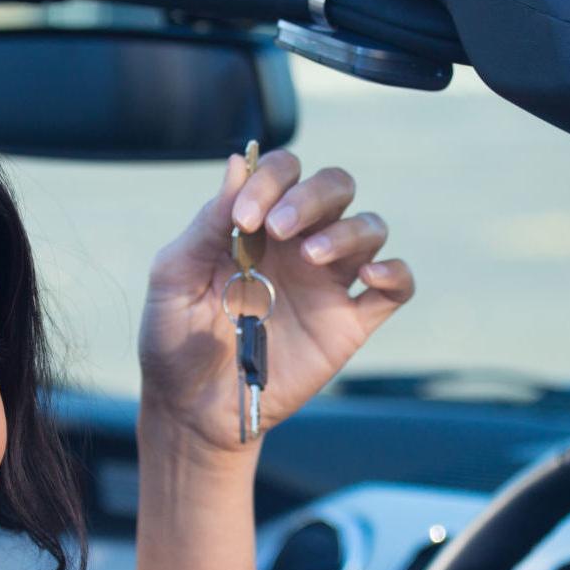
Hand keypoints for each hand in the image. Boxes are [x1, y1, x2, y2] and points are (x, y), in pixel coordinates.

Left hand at [138, 149, 413, 452]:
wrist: (189, 407)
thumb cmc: (174, 338)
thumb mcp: (175, 276)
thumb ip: (208, 223)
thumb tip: (239, 162)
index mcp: (256, 225)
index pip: (285, 171)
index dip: (272, 180)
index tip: (244, 219)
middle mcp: (297, 245)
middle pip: (337, 187)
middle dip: (313, 195)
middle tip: (279, 227)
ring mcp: (327, 284)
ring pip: (369, 229)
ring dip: (347, 232)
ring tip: (311, 258)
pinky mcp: (348, 324)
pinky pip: (395, 289)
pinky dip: (395, 273)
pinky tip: (370, 277)